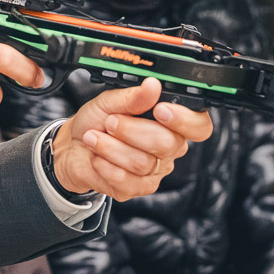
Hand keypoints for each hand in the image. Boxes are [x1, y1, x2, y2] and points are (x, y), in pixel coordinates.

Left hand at [52, 78, 211, 200]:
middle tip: (110, 122)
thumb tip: (152, 85)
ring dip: (111, 147)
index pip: (199, 126)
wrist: (73, 147)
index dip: (184, 120)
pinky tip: (98, 157)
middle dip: (131, 130)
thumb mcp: (109, 101)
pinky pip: (127, 180)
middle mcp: (169, 147)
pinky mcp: (139, 188)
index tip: (160, 110)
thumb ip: (133, 96)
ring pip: (142, 162)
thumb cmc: (97, 121)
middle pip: (166, 143)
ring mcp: (156, 170)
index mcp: (171, 122)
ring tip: (96, 137)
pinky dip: (106, 165)